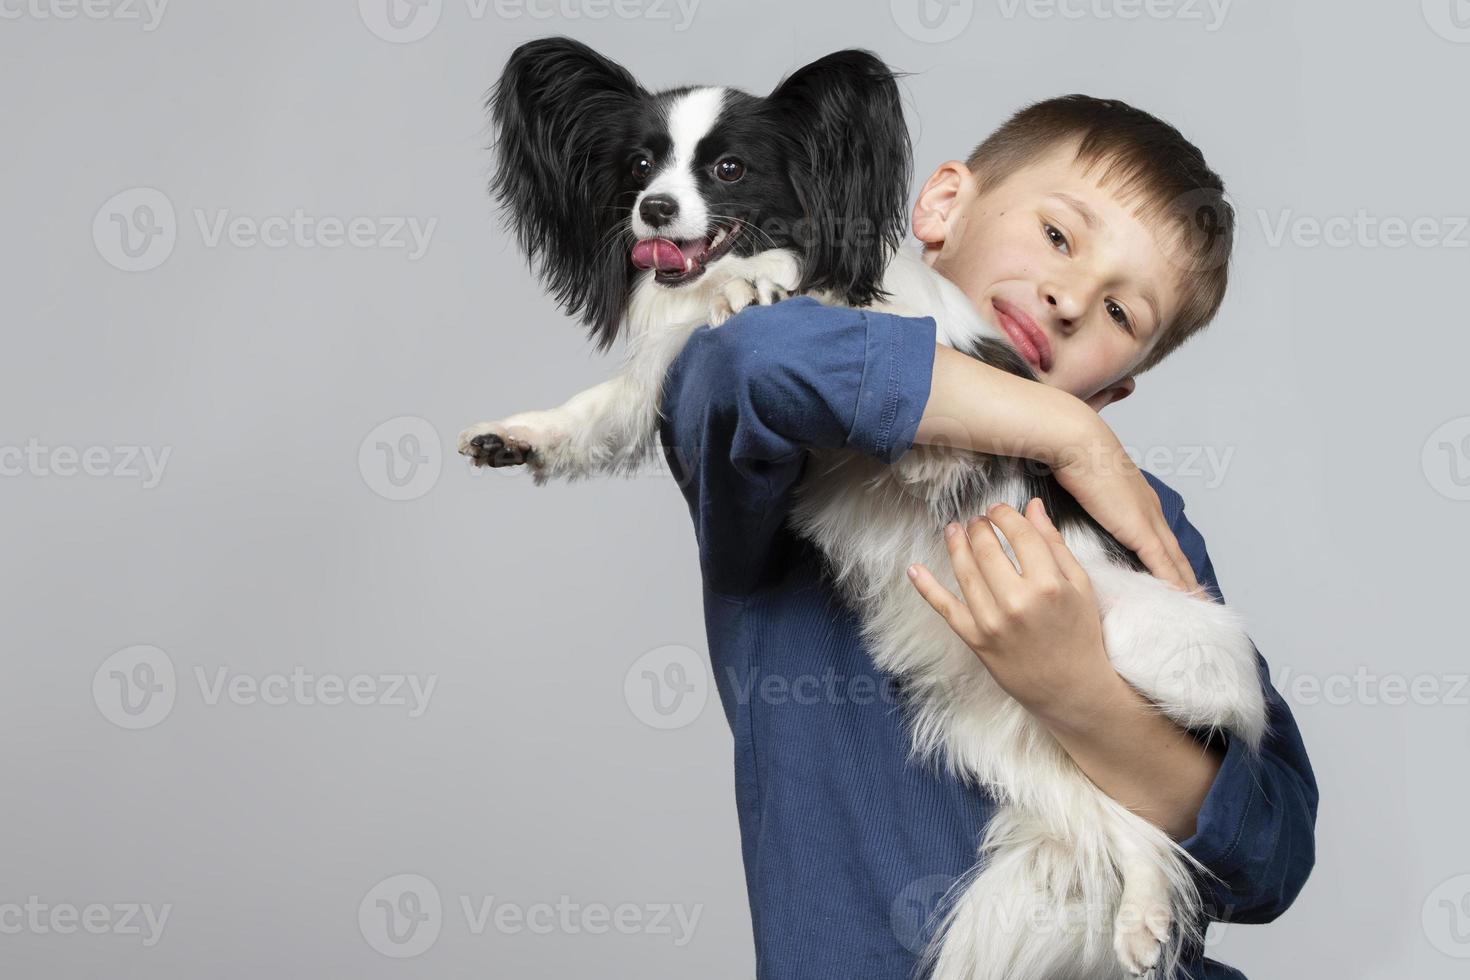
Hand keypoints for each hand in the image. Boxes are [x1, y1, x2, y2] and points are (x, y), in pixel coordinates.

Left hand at [906, 498, 1125, 730]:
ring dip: (955, 545)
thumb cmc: (1079, 635)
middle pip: (987, 550)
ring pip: (965, 572)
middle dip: (979, 528)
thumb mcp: (1079, 587)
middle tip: (976, 521)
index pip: (1019, 535)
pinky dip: (927, 587)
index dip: (1004, 515)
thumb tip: (1034, 507)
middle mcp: (1018, 602)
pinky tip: (915, 568)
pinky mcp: (976, 641)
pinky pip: (945, 609)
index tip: (997, 509)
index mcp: (1049, 585)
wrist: (1071, 688)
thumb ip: (1055, 545)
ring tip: (954, 530)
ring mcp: (992, 622)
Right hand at [1052, 425, 1196, 590]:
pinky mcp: (1140, 529)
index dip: (1172, 560)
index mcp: (1140, 500)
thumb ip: (1091, 501)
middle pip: (1176, 553)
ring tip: (1196, 604)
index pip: (1162, 539)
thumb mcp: (1088, 485)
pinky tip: (1181, 597)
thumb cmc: (1077, 458)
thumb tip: (1082, 510)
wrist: (1079, 444)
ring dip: (1186, 583)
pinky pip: (1162, 563)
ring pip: (1175, 561)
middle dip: (1186, 577)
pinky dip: (1174, 582)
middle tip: (1198, 599)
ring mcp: (1148, 520)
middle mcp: (1151, 511)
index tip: (1179, 578)